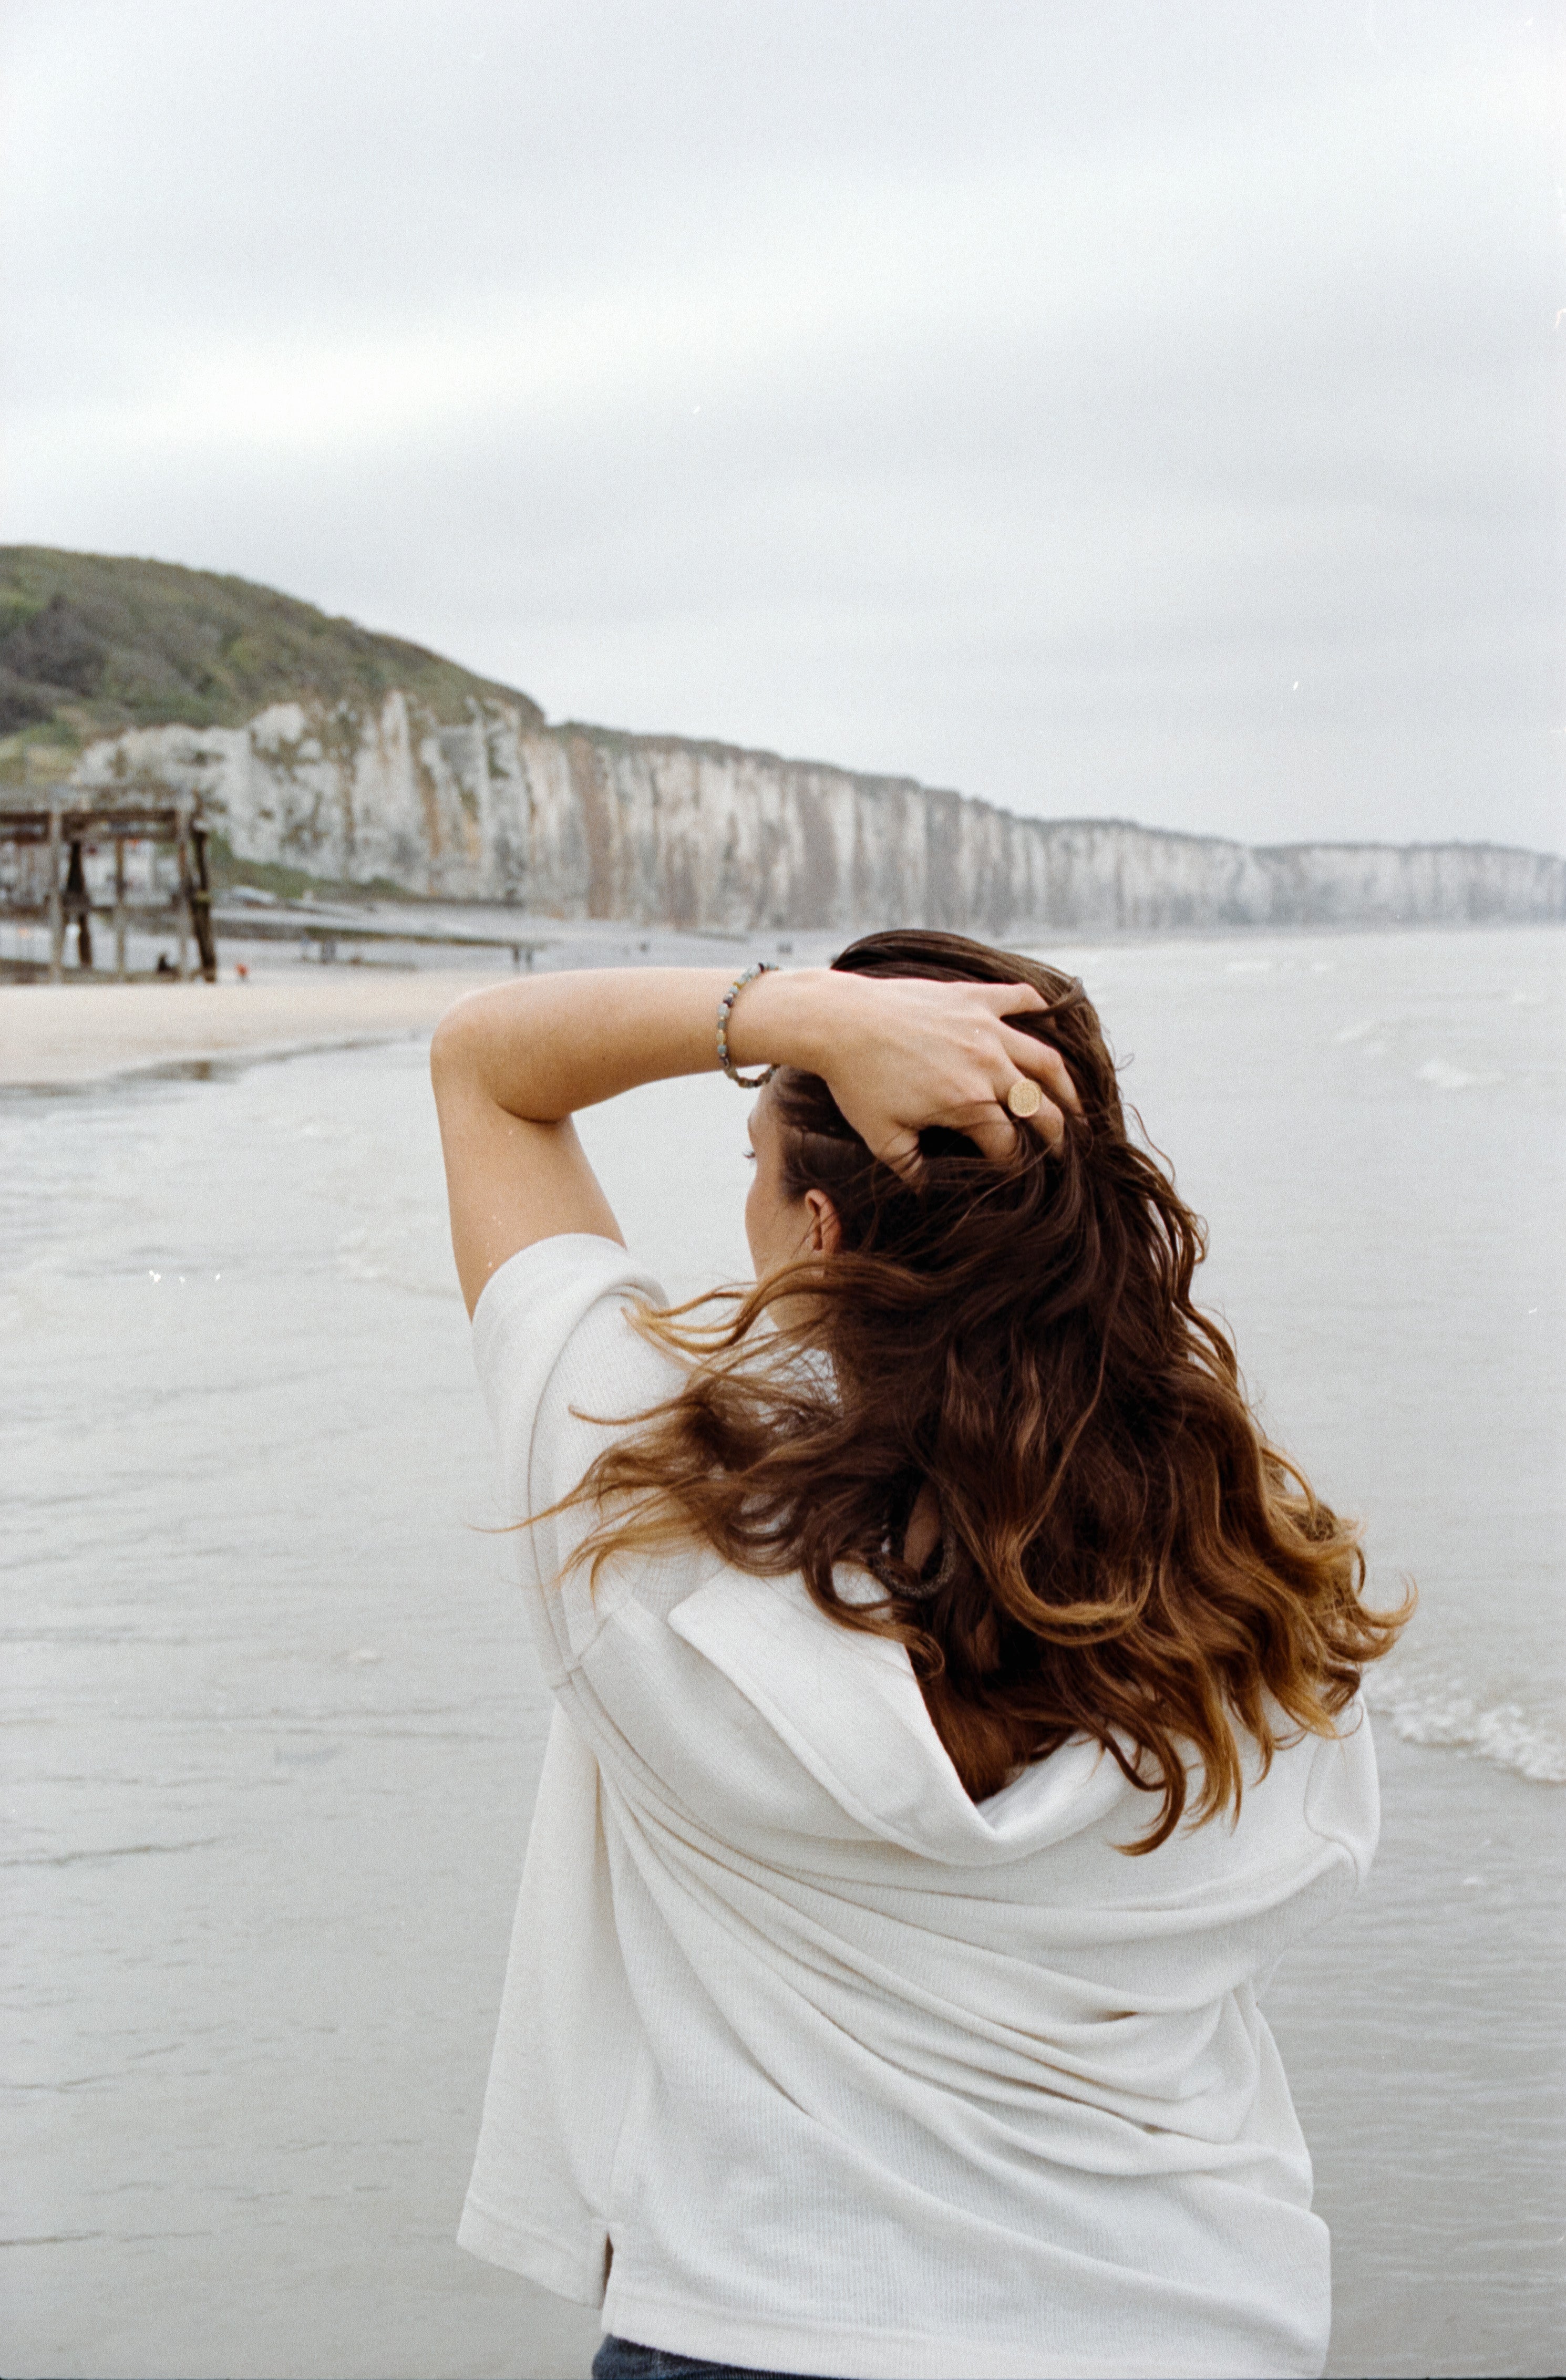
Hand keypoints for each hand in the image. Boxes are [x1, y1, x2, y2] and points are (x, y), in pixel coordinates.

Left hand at [814, 974, 1081, 1178]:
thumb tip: (929, 1196)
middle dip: (1058, 1136)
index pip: (1009, 1146)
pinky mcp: (974, 997)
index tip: (1020, 1178)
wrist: (838, 1020)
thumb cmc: (856, 1081)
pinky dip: (1039, 1009)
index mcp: (969, 1103)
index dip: (1016, 1167)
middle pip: (1042, 1107)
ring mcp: (986, 1027)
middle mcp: (989, 1064)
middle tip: (1065, 1152)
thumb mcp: (883, 1138)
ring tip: (1076, 1103)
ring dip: (1066, 1084)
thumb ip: (912, 1170)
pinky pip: (1020, 999)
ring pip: (1045, 1058)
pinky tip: (1047, 1020)